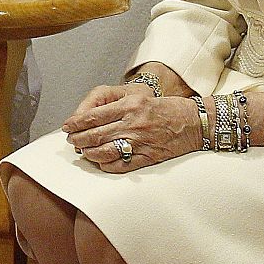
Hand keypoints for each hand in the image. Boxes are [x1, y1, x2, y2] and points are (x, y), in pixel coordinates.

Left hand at [62, 84, 202, 171]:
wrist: (196, 122)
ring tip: (83, 152)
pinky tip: (101, 162)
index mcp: (130, 105)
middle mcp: (133, 123)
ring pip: (104, 151)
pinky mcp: (148, 157)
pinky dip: (106, 165)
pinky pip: (121, 165)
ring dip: (89, 153)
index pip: (94, 116)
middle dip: (78, 139)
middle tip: (71, 140)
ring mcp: (140, 142)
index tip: (68, 126)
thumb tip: (91, 117)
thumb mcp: (140, 98)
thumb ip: (117, 107)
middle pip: (95, 134)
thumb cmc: (168, 109)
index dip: (76, 123)